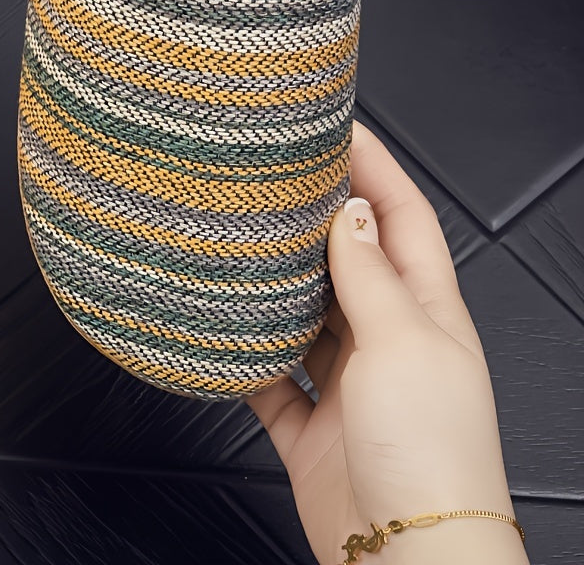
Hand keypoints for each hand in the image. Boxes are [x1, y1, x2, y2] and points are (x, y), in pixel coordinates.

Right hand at [246, 123, 526, 563]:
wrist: (406, 558)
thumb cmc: (429, 454)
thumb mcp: (402, 344)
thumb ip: (367, 276)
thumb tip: (347, 212)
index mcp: (428, 312)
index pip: (402, 218)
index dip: (375, 167)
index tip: (337, 125)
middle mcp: (389, 341)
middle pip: (349, 260)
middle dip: (315, 215)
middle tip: (273, 174)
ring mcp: (349, 384)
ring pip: (304, 313)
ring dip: (273, 281)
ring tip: (237, 240)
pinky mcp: (310, 424)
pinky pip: (267, 374)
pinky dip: (241, 352)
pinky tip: (217, 329)